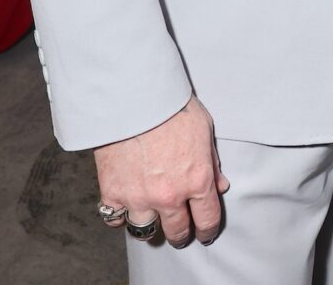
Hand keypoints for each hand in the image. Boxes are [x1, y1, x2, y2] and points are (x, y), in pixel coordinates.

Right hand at [94, 95, 229, 247]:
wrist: (135, 97)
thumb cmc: (173, 106)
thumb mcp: (204, 128)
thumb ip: (212, 161)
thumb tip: (220, 184)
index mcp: (197, 179)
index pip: (207, 219)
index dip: (207, 230)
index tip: (204, 233)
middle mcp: (169, 196)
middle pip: (177, 231)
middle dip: (181, 233)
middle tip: (180, 231)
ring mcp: (139, 198)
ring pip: (145, 231)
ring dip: (150, 226)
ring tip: (152, 219)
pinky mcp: (113, 193)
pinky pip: (115, 218)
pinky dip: (119, 215)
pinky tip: (125, 206)